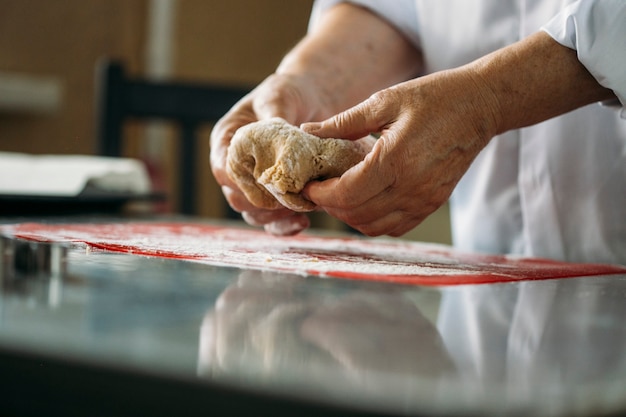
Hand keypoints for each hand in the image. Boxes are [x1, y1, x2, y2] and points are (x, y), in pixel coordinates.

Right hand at [210, 73, 326, 234]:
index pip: (224, 168)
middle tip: (288, 199)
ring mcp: (253, 185)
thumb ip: (274, 115)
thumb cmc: (287, 95)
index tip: (266, 182)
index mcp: (226, 140)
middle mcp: (235, 167)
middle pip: (236, 197)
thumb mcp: (278, 97)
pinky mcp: (273, 198)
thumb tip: (277, 130)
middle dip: (261, 202)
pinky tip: (303, 223)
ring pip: (252, 213)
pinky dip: (285, 226)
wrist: (308, 103)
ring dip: (274, 217)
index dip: (241, 180)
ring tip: (299, 211)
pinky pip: (272, 222)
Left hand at [301, 67, 498, 236]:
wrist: (480, 106)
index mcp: (395, 160)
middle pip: (356, 215)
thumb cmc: (434, 97)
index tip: (308, 185)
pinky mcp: (432, 203)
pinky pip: (395, 227)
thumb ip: (343, 122)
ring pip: (374, 227)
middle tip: (319, 189)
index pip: (346, 194)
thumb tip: (308, 132)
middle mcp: (411, 188)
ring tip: (339, 195)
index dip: (320, 194)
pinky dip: (374, 221)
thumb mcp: (384, 101)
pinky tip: (366, 200)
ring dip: (350, 216)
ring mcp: (424, 200)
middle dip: (330, 206)